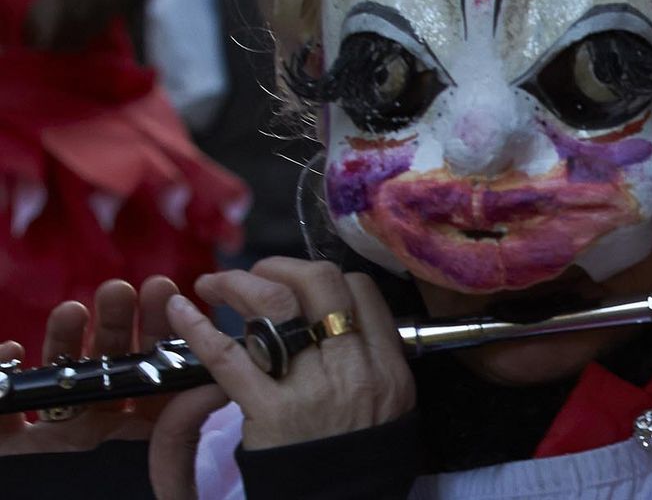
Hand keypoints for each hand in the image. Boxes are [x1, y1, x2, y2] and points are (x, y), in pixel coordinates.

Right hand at [0, 278, 225, 459]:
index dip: (159, 331)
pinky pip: (2, 409)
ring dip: (65, 339)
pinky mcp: (8, 445)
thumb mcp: (161, 483)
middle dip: (116, 322)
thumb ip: (181, 439)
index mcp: (132, 435)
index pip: (149, 374)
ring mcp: (48, 436)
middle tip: (123, 289)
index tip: (168, 292)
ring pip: (58, 376)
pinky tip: (13, 352)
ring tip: (74, 309)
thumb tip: (211, 387)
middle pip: (105, 365)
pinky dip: (1, 375)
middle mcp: (91, 430)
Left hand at [165, 258, 413, 451]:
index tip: (298, 287)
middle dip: (281, 267)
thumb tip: (338, 318)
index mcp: (387, 363)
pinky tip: (181, 311)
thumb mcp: (393, 405)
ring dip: (240, 284)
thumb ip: (372, 359)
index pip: (359, 291)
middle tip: (255, 273)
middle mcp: (353, 367)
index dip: (323, 277)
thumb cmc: (362, 462)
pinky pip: (228, 357)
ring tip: (216, 284)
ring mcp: (311, 388)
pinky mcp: (268, 413)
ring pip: (276, 308)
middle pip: (319, 285)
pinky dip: (199, 329)